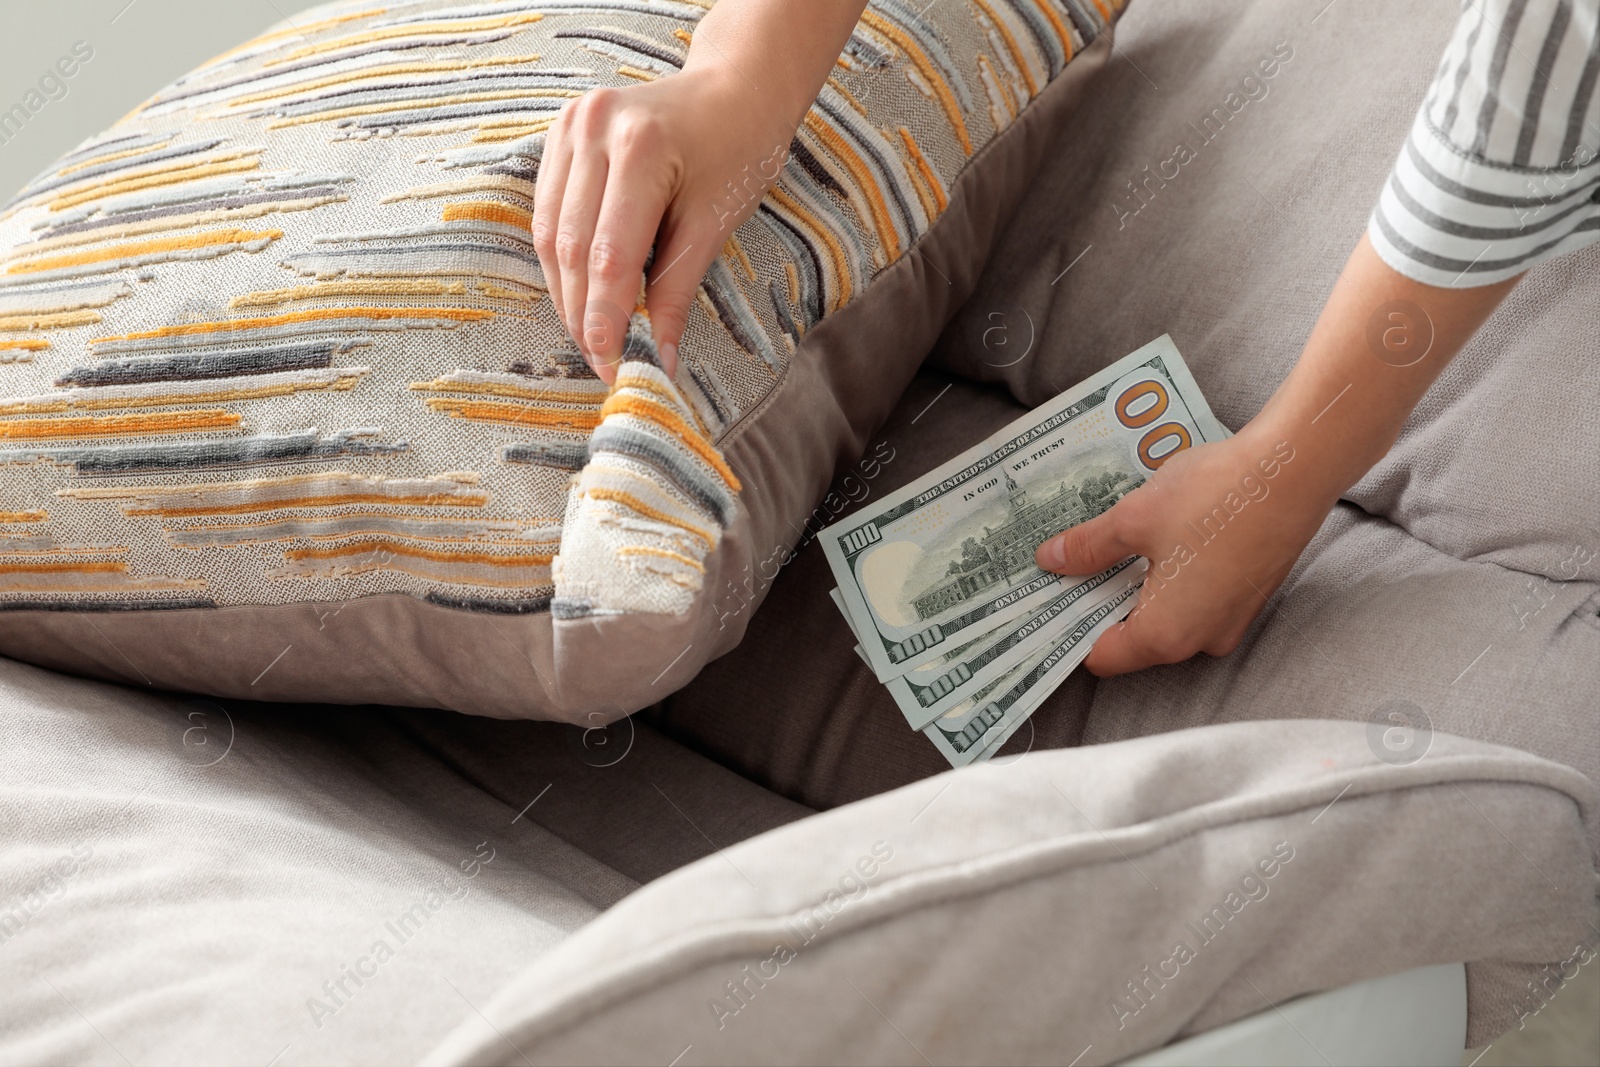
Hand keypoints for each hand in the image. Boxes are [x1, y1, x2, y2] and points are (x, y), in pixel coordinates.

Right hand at [533, 70, 793, 382]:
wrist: (735, 88)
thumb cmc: (739, 149)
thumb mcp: (715, 223)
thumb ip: (678, 291)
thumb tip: (660, 358)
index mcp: (641, 148)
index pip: (609, 256)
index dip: (606, 320)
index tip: (614, 367)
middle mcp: (594, 130)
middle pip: (573, 248)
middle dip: (584, 315)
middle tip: (603, 362)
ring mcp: (570, 126)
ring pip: (551, 234)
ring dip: (567, 293)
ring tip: (591, 336)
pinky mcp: (560, 133)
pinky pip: (549, 211)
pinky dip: (563, 259)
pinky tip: (581, 292)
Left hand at [1034, 428, 1334, 676]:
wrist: (1295, 470)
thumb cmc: (1212, 496)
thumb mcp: (1134, 518)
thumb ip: (1089, 547)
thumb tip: (1051, 560)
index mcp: (1165, 635)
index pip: (1101, 655)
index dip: (1069, 630)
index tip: (1046, 603)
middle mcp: (1200, 641)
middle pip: (1133, 638)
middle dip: (1100, 603)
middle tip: (1067, 567)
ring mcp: (1230, 621)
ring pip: (1167, 617)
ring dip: (1136, 588)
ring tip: (1107, 547)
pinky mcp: (1248, 596)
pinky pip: (1196, 601)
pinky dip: (1171, 579)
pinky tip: (1156, 542)